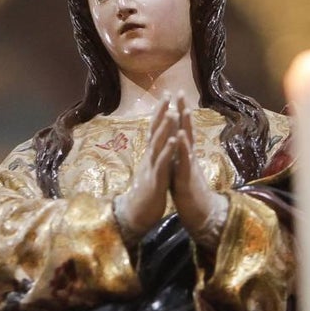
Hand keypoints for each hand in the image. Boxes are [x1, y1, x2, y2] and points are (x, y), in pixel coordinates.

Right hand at [114, 97, 177, 239]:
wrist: (135, 215)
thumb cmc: (145, 192)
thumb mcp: (150, 169)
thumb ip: (154, 154)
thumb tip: (157, 140)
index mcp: (150, 155)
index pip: (155, 129)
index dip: (160, 112)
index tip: (167, 95)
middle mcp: (149, 157)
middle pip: (155, 131)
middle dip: (162, 113)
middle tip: (167, 95)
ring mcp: (151, 168)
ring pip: (158, 144)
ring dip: (165, 128)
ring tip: (172, 112)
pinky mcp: (155, 180)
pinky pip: (162, 163)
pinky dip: (168, 151)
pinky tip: (174, 140)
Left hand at [169, 95, 226, 244]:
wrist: (202, 218)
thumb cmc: (191, 196)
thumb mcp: (182, 172)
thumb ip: (180, 158)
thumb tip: (175, 144)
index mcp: (186, 157)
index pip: (182, 130)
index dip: (179, 113)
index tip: (175, 96)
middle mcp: (190, 158)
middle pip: (187, 130)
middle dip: (183, 110)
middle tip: (180, 91)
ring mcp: (190, 167)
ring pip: (188, 143)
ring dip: (185, 125)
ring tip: (182, 108)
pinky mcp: (188, 179)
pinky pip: (184, 162)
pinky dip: (182, 148)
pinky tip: (179, 136)